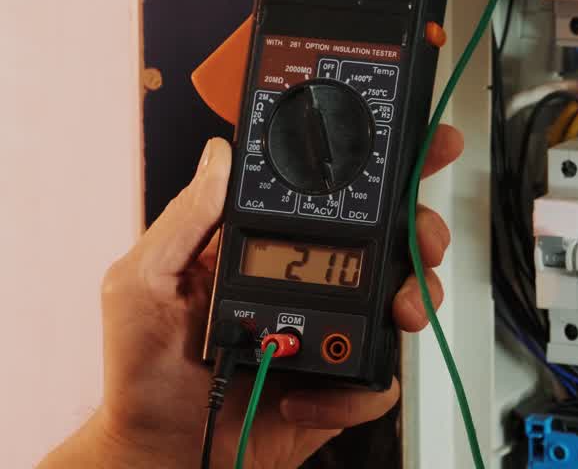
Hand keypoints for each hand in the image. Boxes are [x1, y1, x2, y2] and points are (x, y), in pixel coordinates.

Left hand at [40, 127, 462, 468]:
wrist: (161, 456)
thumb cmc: (142, 374)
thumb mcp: (142, 282)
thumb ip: (184, 220)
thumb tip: (219, 158)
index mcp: (267, 249)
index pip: (329, 196)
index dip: (376, 169)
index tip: (409, 151)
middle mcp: (308, 283)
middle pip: (388, 239)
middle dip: (420, 229)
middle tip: (422, 240)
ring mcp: (330, 331)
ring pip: (403, 299)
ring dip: (414, 299)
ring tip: (395, 313)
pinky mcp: (342, 385)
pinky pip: (381, 379)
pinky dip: (358, 389)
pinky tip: (311, 391)